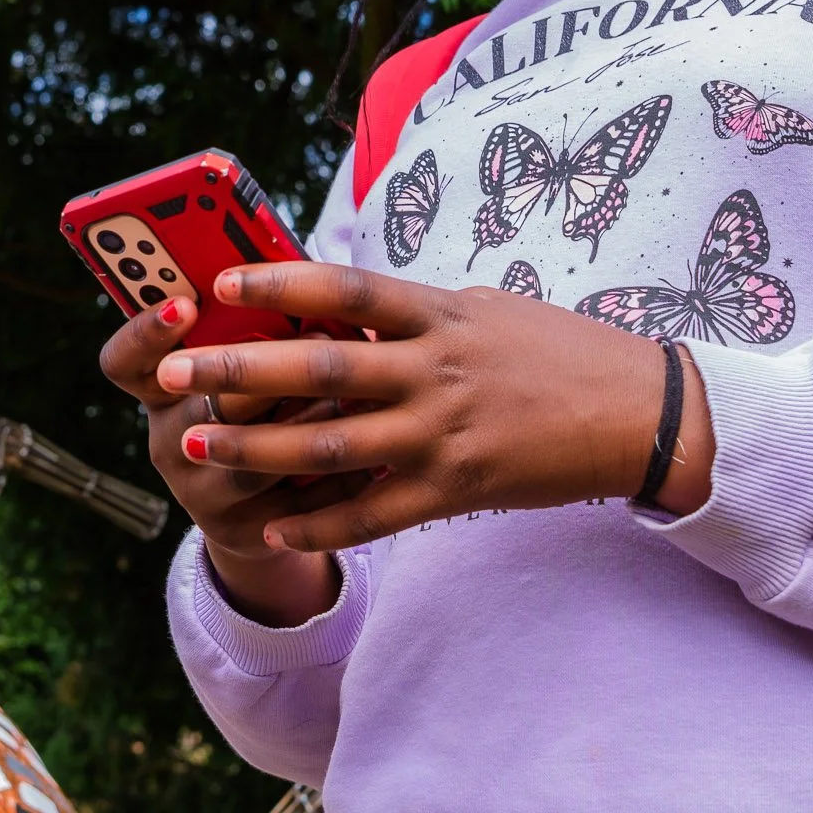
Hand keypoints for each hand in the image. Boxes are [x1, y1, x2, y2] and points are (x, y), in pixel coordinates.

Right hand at [98, 296, 364, 626]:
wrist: (270, 508)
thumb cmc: (268, 405)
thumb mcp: (248, 366)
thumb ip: (260, 327)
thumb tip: (301, 277)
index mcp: (160, 390)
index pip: (123, 361)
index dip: (146, 332)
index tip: (186, 304)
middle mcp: (168, 442)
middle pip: (204, 403)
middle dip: (265, 371)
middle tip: (321, 339)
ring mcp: (198, 493)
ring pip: (249, 455)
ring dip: (308, 418)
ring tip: (353, 393)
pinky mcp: (241, 531)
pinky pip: (292, 500)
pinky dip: (338, 471)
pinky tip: (373, 446)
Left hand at [150, 262, 714, 552]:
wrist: (638, 415)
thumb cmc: (558, 352)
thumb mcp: (485, 309)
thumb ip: (415, 312)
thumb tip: (347, 305)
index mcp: (439, 315)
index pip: (346, 291)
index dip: (279, 284)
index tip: (221, 284)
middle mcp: (435, 369)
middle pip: (321, 367)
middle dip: (239, 371)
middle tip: (173, 372)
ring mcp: (445, 432)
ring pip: (333, 443)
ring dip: (257, 449)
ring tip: (196, 448)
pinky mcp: (458, 487)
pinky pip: (375, 512)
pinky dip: (321, 524)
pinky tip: (274, 529)